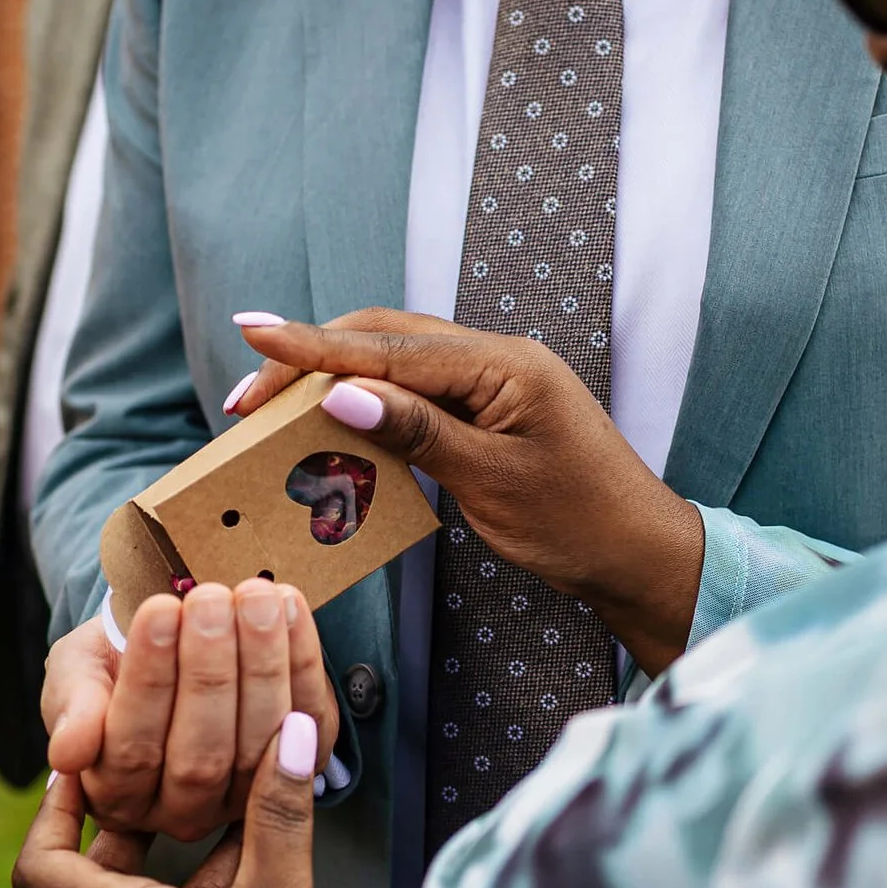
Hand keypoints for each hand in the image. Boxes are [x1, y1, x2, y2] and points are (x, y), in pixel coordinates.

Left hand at [15, 712, 347, 887]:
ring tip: (219, 803)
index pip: (41, 865)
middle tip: (158, 767)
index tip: (80, 766)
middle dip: (130, 814)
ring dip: (178, 847)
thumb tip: (286, 738)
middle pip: (98, 870)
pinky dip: (209, 883)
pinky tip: (260, 863)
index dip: (50, 810)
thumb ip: (280, 814)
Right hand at [41, 579, 336, 842]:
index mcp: (115, 795)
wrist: (167, 648)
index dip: (149, 679)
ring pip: (257, 744)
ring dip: (262, 664)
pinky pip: (310, 724)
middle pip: (198, 756)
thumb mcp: (76, 672)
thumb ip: (71, 707)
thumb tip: (68, 752)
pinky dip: (303, 663)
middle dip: (209, 671)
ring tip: (255, 598)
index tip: (158, 610)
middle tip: (210, 600)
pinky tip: (290, 608)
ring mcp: (241, 798)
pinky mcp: (295, 769)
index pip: (131, 748)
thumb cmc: (113, 665)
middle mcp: (179, 812)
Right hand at [231, 309, 704, 676]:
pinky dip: (368, 404)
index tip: (252, 332)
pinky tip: (332, 426)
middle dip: (311, 361)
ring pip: (395, 363)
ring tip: (271, 411)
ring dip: (333, 380)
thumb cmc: (579, 523)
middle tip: (246, 399)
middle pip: (384, 340)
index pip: (390, 346)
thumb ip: (417, 433)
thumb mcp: (493, 482)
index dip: (313, 345)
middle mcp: (497, 358)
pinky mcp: (488, 411)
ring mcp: (494, 382)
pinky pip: (415, 393)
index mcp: (503, 364)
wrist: (640, 555)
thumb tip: (343, 394)